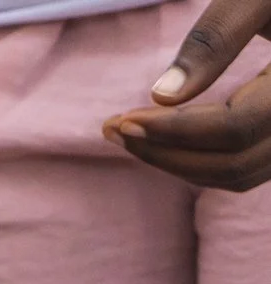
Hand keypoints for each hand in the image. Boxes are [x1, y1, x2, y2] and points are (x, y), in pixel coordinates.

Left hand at [105, 0, 270, 189]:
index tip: (121, 119)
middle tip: (111, 128)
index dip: (173, 130)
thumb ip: (217, 36)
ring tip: (127, 133)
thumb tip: (162, 96)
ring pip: (237, 174)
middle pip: (233, 163)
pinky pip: (244, 168)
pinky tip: (160, 137)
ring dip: (176, 162)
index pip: (234, 128)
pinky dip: (198, 161)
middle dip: (164, 152)